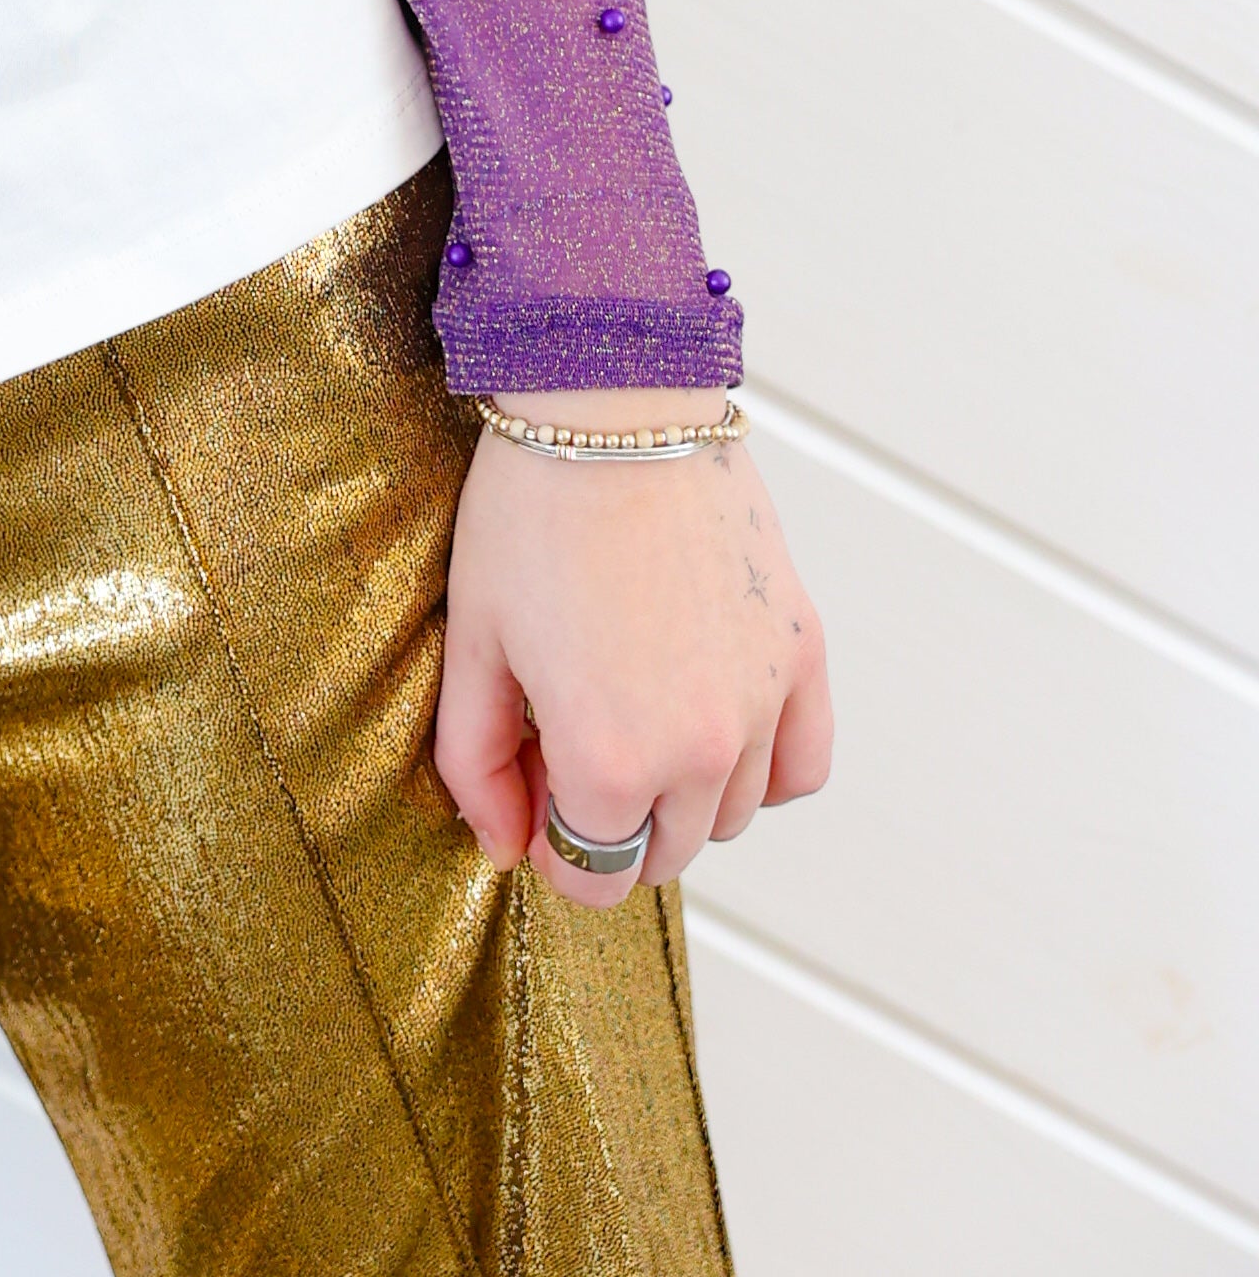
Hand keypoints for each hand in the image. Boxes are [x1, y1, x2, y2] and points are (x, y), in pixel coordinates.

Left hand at [434, 397, 832, 908]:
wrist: (613, 402)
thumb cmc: (528, 513)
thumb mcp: (473, 643)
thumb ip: (476, 765)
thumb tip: (506, 847)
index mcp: (609, 760)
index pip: (592, 874)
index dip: (551, 846)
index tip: (533, 792)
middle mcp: (701, 751)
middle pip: (662, 852)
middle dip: (610, 821)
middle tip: (570, 740)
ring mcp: (762, 702)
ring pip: (732, 816)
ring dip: (682, 794)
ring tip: (631, 708)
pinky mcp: (803, 651)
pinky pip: (804, 765)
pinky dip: (766, 768)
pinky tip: (715, 724)